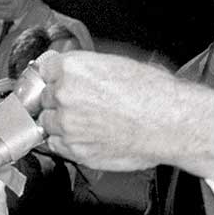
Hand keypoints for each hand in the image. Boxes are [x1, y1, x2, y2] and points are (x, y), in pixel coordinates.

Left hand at [36, 51, 213, 174]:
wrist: (170, 123)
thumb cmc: (154, 93)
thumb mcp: (117, 64)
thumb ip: (86, 69)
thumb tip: (73, 73)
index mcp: (73, 68)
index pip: (43, 69)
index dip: (52, 76)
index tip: (54, 81)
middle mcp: (64, 95)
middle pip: (44, 97)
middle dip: (58, 100)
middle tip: (80, 103)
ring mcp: (67, 125)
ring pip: (47, 122)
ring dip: (60, 122)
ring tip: (86, 122)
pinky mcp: (75, 150)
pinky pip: (56, 145)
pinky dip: (66, 142)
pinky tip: (86, 136)